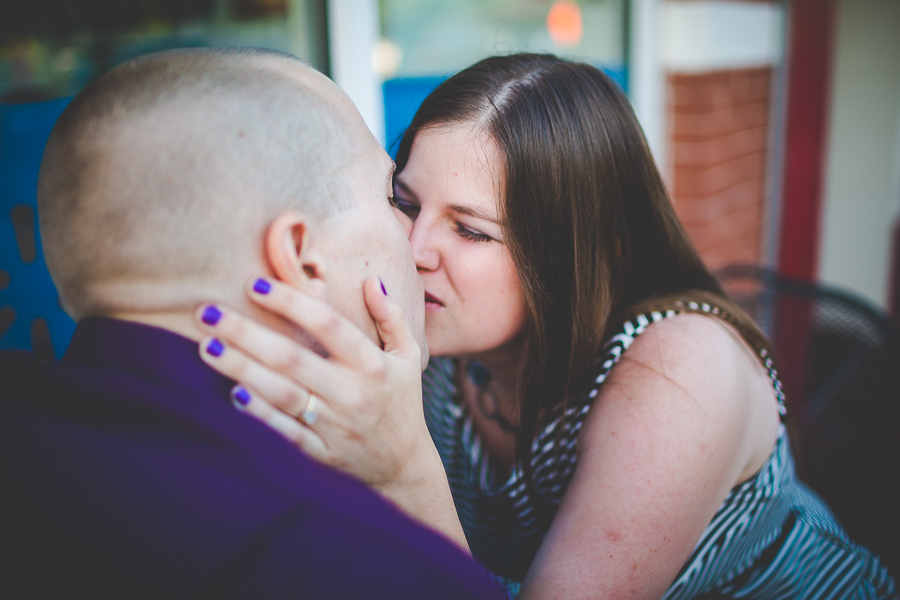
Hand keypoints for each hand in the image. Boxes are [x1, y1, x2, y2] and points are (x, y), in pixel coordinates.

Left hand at [193, 276, 467, 549]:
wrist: (405, 466)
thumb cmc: (401, 401)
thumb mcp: (408, 356)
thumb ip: (391, 317)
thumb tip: (372, 280)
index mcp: (371, 364)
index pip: (328, 324)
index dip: (291, 302)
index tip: (254, 284)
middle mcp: (351, 392)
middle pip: (292, 358)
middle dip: (246, 333)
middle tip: (207, 312)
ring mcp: (335, 425)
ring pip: (282, 394)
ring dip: (242, 369)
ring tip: (208, 346)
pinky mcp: (322, 454)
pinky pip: (286, 432)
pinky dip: (260, 415)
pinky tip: (232, 394)